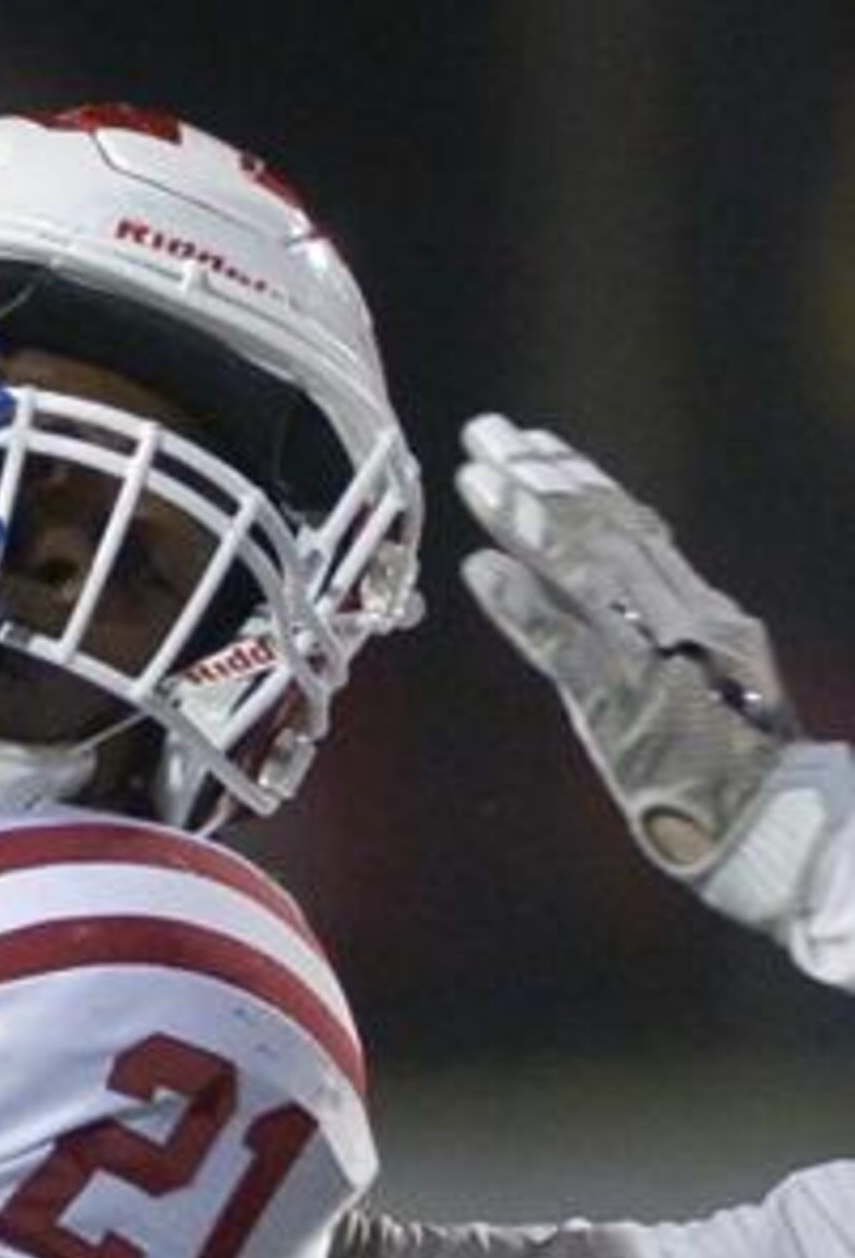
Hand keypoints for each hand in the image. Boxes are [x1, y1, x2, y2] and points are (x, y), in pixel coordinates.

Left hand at [456, 414, 797, 881]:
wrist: (782, 826)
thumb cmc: (740, 769)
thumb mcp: (708, 681)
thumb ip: (665, 636)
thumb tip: (622, 599)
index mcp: (705, 612)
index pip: (635, 529)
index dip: (580, 481)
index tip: (535, 442)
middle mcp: (685, 618)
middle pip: (605, 531)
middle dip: (541, 477)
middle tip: (486, 431)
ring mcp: (654, 657)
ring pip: (585, 569)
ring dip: (524, 518)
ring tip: (475, 476)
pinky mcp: (626, 705)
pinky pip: (565, 645)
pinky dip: (521, 604)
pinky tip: (479, 570)